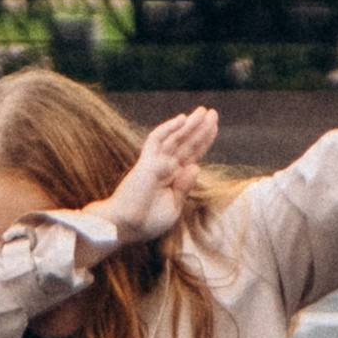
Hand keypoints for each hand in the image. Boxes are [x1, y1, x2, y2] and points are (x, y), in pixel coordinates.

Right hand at [93, 106, 220, 242]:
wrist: (125, 226)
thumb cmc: (147, 221)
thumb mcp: (174, 206)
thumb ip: (184, 186)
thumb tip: (196, 166)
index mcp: (174, 177)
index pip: (191, 154)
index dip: (203, 140)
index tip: (213, 126)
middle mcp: (166, 166)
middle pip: (186, 143)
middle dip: (200, 128)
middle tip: (213, 112)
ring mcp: (156, 162)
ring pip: (175, 138)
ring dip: (190, 125)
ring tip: (204, 111)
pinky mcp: (146, 162)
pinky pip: (157, 140)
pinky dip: (168, 128)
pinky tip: (181, 119)